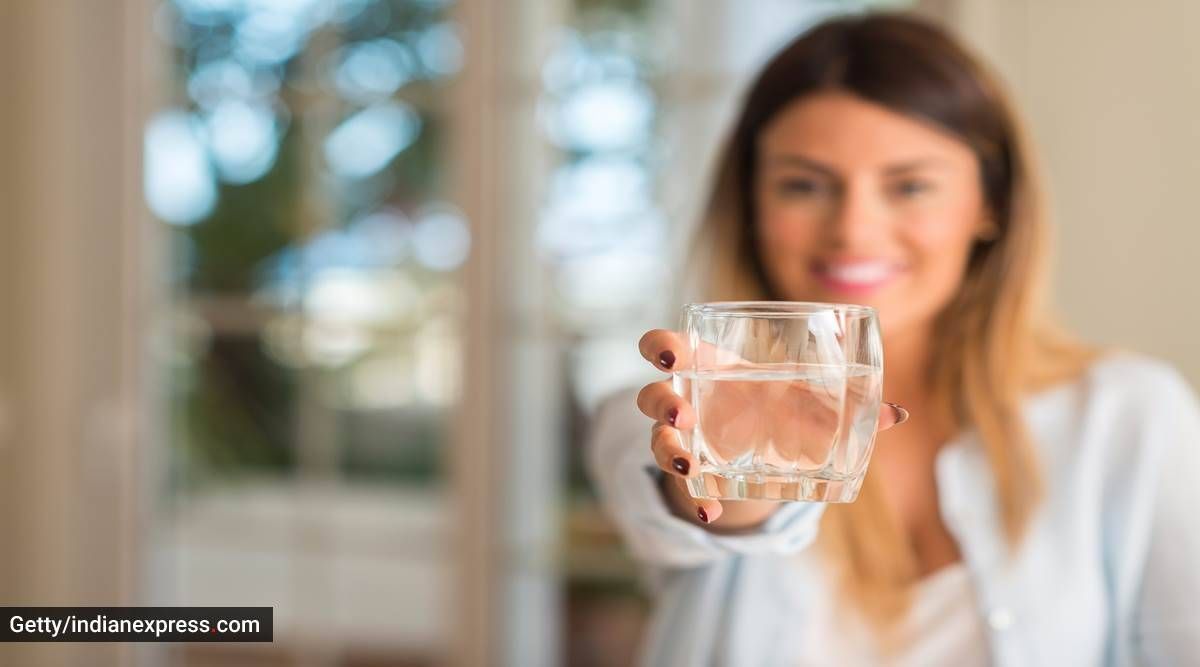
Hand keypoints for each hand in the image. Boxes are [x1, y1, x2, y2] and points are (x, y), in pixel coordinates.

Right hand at [636, 328, 908, 529]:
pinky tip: (712, 512)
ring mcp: (681, 439)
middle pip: (651, 394)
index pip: (664, 346)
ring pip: (657, 440)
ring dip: (670, 451)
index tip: (672, 353)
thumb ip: (846, 407)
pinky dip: (696, 500)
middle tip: (683, 414)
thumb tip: (898, 414)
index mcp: (706, 367)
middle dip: (661, 402)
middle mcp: (685, 400)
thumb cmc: (776, 409)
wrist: (757, 452)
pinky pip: (682, 487)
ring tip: (690, 465)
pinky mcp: (688, 474)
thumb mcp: (805, 404)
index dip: (659, 345)